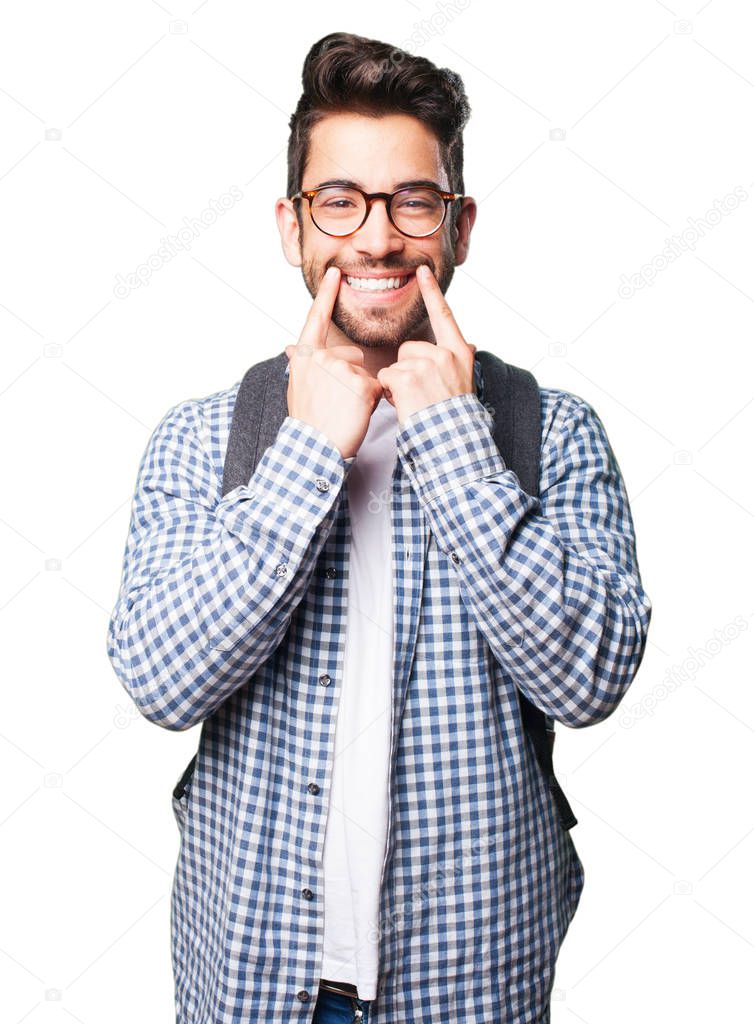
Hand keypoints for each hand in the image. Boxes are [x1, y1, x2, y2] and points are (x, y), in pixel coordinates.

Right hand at [284, 267, 383, 459]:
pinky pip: (378, 387)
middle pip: (352, 357)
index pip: (317, 318)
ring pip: (366, 374)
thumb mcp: (297, 388)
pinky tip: (358, 413)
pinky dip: (374, 401)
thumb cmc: (307, 423)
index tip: (336, 273)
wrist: (313, 449)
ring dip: (363, 392)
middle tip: (337, 403)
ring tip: (345, 410)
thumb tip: (291, 348)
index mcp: (305, 356)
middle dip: (353, 377)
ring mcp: (342, 370)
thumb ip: (301, 364)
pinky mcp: (362, 385)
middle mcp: (322, 358)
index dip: (327, 295)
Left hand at [376, 265, 476, 427]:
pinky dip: (391, 393)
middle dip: (407, 369)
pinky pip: (388, 377)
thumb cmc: (455, 417)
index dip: (432, 292)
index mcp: (459, 353)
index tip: (423, 270)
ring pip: (397, 364)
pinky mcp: (407, 377)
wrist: (453, 440)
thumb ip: (460, 360)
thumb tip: (467, 345)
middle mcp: (445, 355)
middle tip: (419, 393)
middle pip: (409, 347)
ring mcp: (426, 365)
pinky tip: (405, 404)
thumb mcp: (465, 383)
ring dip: (398, 384)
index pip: (444, 315)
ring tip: (415, 402)